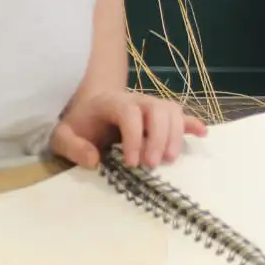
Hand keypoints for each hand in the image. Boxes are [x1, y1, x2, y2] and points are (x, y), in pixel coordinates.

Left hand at [51, 90, 206, 169]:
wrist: (87, 111)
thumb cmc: (78, 126)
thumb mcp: (63, 137)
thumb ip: (73, 147)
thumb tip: (94, 160)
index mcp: (109, 102)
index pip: (128, 112)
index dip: (134, 137)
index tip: (131, 163)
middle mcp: (133, 99)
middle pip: (156, 109)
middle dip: (158, 137)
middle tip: (152, 164)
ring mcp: (149, 105)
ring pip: (171, 110)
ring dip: (175, 134)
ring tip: (169, 159)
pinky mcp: (159, 115)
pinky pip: (180, 114)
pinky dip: (191, 123)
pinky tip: (202, 133)